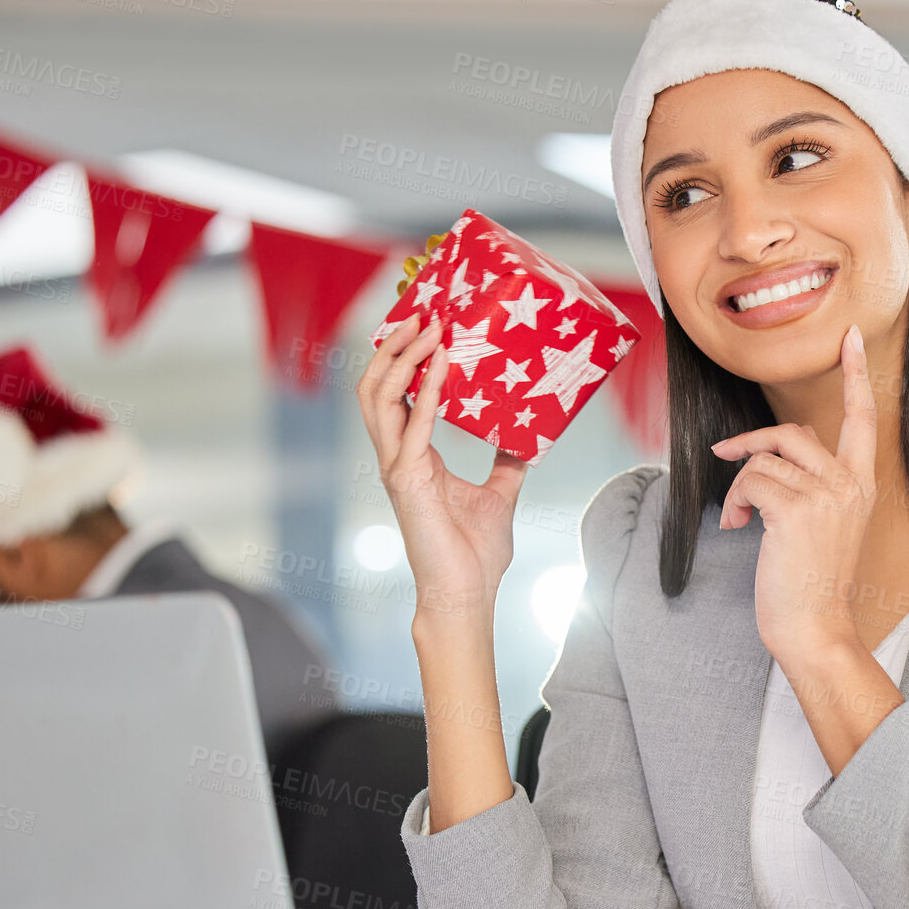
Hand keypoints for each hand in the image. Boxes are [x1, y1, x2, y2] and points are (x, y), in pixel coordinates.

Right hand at [356, 313, 528, 621]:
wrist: (466, 594)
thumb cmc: (475, 553)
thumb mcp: (500, 494)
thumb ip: (507, 463)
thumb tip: (530, 440)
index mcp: (414, 456)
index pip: (398, 395)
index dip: (405, 359)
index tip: (427, 326)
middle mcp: (398, 456)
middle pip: (378, 386)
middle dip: (395, 347)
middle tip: (423, 314)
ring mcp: (397, 467)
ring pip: (380, 397)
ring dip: (403, 358)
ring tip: (429, 328)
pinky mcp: (407, 480)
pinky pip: (414, 425)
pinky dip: (428, 390)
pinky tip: (445, 364)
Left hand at [712, 323, 876, 668]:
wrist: (815, 629)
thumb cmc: (811, 584)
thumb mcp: (823, 525)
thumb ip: (812, 482)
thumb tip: (775, 452)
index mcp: (862, 486)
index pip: (863, 418)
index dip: (856, 375)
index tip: (851, 337)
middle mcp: (850, 485)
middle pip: (793, 430)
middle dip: (750, 442)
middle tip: (725, 455)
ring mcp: (826, 496)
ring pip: (765, 458)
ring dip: (738, 485)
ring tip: (737, 518)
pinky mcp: (797, 511)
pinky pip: (751, 481)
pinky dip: (733, 502)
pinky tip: (736, 527)